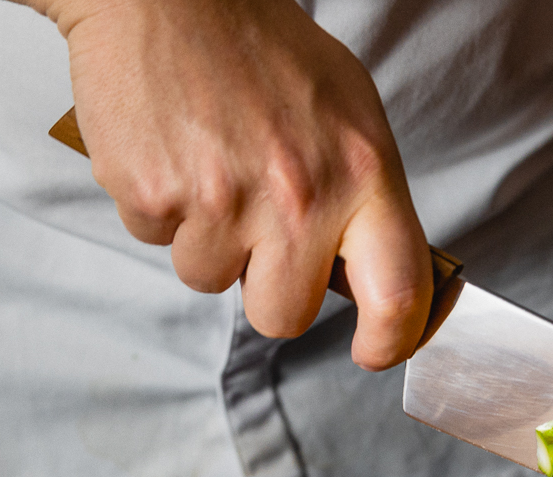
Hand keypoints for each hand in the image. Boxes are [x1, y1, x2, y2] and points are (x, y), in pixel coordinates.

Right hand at [38, 0, 430, 368]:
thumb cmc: (261, 48)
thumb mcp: (349, 111)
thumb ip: (365, 197)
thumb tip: (372, 275)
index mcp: (362, 173)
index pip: (398, 292)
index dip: (388, 340)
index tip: (373, 351)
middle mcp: (299, 196)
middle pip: (283, 316)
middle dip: (266, 289)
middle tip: (258, 234)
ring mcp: (223, 201)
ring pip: (209, 281)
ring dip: (205, 240)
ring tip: (210, 165)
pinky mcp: (154, 196)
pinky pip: (154, 240)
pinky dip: (158, 207)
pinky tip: (172, 150)